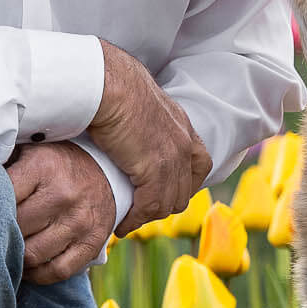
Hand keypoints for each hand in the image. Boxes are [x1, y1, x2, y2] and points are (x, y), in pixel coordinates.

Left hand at [8, 142, 116, 284]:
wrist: (106, 170)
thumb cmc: (54, 163)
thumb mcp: (28, 152)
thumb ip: (0, 165)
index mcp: (43, 167)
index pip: (2, 196)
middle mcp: (64, 194)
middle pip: (16, 229)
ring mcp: (80, 221)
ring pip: (32, 255)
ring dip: (15, 257)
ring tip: (6, 250)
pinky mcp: (93, 243)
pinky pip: (57, 271)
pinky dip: (37, 275)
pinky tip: (27, 266)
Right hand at [90, 39, 210, 237]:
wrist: (108, 84)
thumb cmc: (113, 86)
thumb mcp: (141, 103)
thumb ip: (144, 120)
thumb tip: (130, 128)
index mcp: (182, 125)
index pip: (199, 164)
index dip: (184, 183)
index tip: (163, 193)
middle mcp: (184, 143)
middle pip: (184, 190)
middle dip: (163, 205)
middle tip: (139, 212)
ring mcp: (173, 158)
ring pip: (168, 202)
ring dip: (147, 215)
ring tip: (128, 220)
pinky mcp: (155, 169)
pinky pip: (149, 206)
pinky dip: (135, 218)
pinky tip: (121, 223)